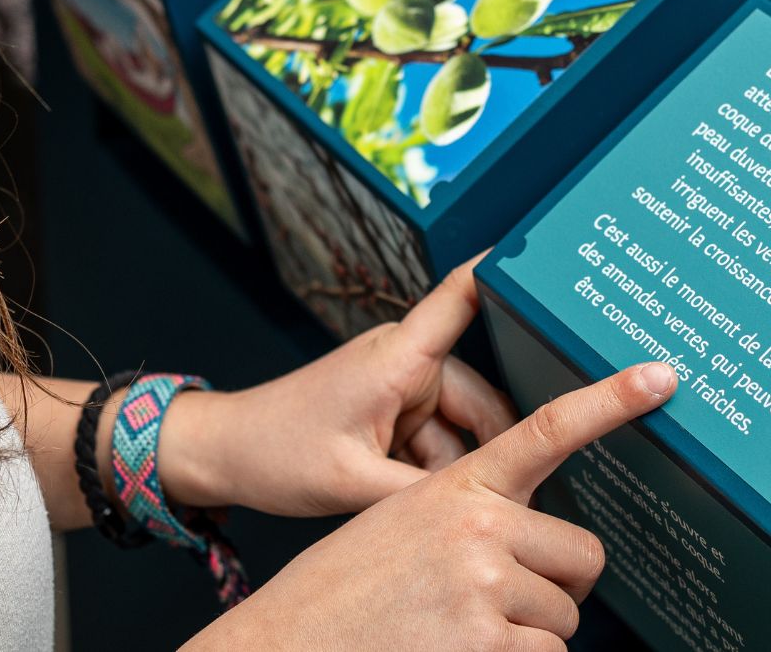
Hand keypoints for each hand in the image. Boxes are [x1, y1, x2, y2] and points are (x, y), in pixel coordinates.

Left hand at [159, 258, 520, 516]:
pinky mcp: (393, 412)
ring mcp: (400, 388)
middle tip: (516, 500)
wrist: (227, 453)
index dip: (502, 274)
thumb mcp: (352, 484)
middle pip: (482, 399)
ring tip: (451, 515)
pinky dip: (435, 472)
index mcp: (397, 358)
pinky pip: (437, 443)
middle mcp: (406, 363)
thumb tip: (477, 510)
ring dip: (456, 469)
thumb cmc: (276, 452)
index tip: (543, 255)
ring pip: (462, 431)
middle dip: (493, 449)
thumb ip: (419, 495)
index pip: (460, 297)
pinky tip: (425, 504)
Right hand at [186, 361, 678, 651]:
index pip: (546, 431)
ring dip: (529, 639)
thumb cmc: (343, 593)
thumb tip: (535, 543)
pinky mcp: (484, 648)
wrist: (283, 643)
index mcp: (457, 488)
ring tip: (459, 636)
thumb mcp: (400, 524)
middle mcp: (477, 530)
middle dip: (557, 589)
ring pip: (565, 621)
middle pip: (582, 557)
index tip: (660, 376)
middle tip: (503, 606)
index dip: (609, 401)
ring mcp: (483, 590)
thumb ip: (470, 517)